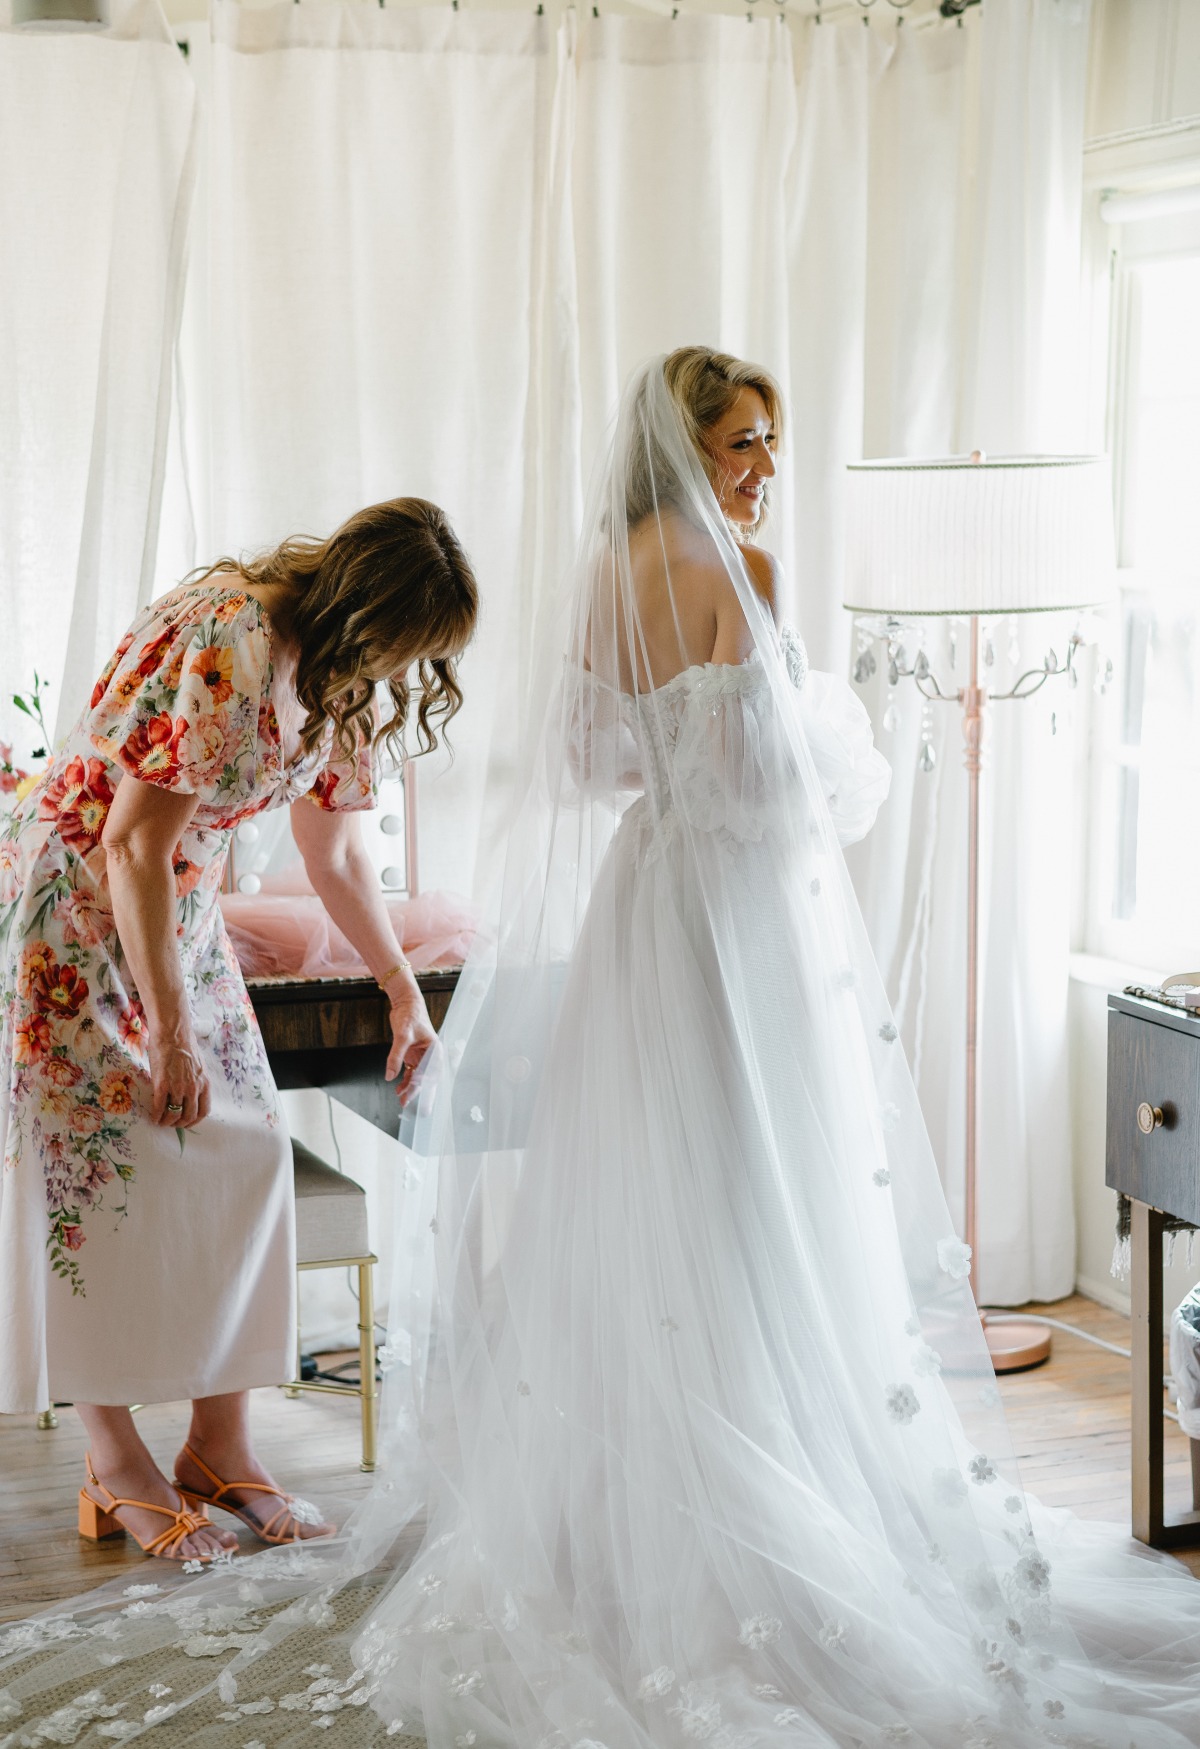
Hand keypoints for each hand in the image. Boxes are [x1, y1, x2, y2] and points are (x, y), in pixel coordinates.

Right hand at [149, 1031, 210, 1127]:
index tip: (187, 1122)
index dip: (195, 1120)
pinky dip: (156, 1116)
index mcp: (205, 1084)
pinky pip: (159, 1107)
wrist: (172, 1033)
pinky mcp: (162, 1085)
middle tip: (172, 1124)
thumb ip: (196, 1081)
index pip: (204, 1111)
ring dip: (167, 1122)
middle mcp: (194, 1088)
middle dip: (180, 1124)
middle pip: (189, 1116)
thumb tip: (190, 1093)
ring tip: (161, 1122)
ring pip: (174, 1114)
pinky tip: (153, 1117)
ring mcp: (178, 1088)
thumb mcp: (198, 1066)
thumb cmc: (184, 1046)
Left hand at [385, 979, 435, 1108]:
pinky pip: (410, 1071)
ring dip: (408, 1087)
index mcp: (434, 1050)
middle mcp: (430, 1055)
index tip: (415, 1094)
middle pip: (424, 1077)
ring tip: (400, 1098)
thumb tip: (390, 1075)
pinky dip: (404, 1079)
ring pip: (416, 1076)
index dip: (424, 1085)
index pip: (431, 1072)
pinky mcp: (413, 1054)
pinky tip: (398, 1087)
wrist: (405, 1003)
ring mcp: (421, 1055)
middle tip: (405, 1102)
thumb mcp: (402, 1036)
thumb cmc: (410, 1015)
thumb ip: (396, 1056)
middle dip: (415, 1090)